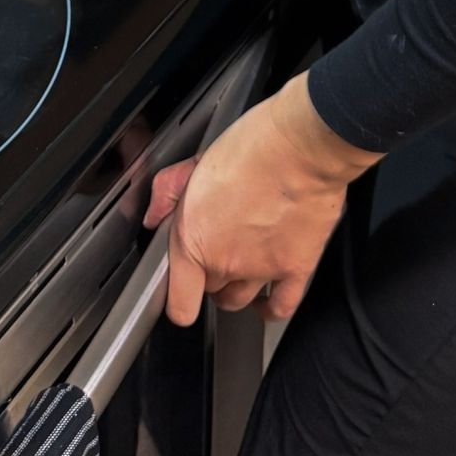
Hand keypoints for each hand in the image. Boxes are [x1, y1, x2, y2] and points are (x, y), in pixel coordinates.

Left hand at [143, 74, 381, 324]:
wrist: (301, 147)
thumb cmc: (253, 146)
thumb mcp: (195, 160)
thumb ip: (166, 191)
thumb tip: (153, 217)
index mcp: (193, 237)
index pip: (179, 302)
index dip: (176, 298)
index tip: (178, 288)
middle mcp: (225, 261)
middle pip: (209, 289)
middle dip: (207, 272)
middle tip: (214, 243)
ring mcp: (260, 270)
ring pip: (238, 299)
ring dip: (234, 288)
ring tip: (236, 265)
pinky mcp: (295, 268)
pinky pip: (279, 307)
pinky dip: (270, 308)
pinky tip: (266, 298)